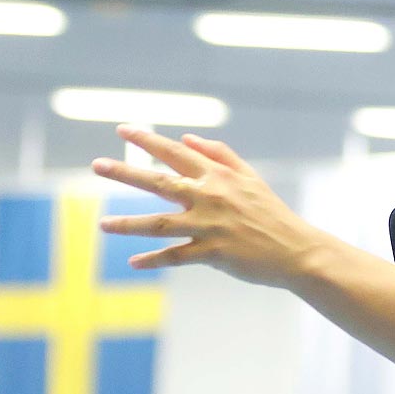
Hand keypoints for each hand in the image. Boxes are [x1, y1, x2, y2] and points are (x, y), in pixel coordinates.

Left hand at [93, 127, 327, 287]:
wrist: (297, 249)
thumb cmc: (271, 213)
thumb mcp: (249, 177)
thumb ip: (219, 155)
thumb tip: (187, 138)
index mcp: (218, 176)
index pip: (175, 153)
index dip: (148, 141)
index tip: (122, 130)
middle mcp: (210, 197)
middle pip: (158, 182)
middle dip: (125, 172)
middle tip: (97, 165)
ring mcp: (210, 226)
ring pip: (159, 223)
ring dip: (128, 224)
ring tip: (102, 224)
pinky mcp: (213, 253)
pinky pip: (175, 256)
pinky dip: (153, 260)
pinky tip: (133, 263)